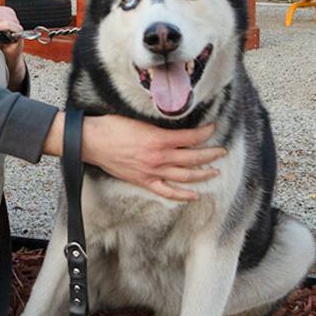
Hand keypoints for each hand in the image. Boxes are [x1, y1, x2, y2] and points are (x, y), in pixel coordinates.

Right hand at [45, 113, 224, 201]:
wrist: (93, 142)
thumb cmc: (113, 127)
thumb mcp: (140, 120)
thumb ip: (160, 126)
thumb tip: (176, 126)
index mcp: (159, 139)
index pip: (191, 138)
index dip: (205, 133)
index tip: (213, 128)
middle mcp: (159, 158)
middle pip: (193, 158)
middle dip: (211, 154)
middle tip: (222, 151)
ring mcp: (152, 172)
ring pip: (184, 176)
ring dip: (202, 174)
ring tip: (215, 171)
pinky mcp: (144, 181)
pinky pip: (167, 192)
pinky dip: (182, 195)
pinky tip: (194, 194)